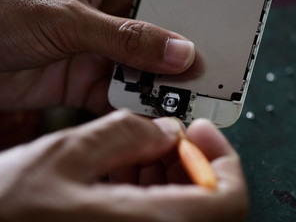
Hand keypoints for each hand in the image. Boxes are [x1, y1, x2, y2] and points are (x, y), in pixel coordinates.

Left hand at [0, 0, 194, 112]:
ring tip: (178, 99)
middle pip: (155, 39)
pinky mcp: (84, 82)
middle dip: (175, 60)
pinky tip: (148, 115)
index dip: (188, 17)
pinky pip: (117, 96)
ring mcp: (96, 52)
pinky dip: (132, 108)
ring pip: (140, 71)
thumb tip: (178, 50)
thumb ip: (125, 37)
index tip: (210, 37)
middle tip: (201, 77)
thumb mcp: (65, 19)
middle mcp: (105, 19)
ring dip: (157, 87)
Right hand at [0, 110, 247, 221]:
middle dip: (189, 160)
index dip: (222, 158)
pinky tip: (126, 171)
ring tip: (141, 147)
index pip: (227, 199)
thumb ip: (123, 134)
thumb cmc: (10, 211)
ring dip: (169, 172)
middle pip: (207, 202)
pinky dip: (151, 190)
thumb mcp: (64, 157)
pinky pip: (157, 216)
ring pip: (183, 208)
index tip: (202, 131)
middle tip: (169, 134)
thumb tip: (162, 129)